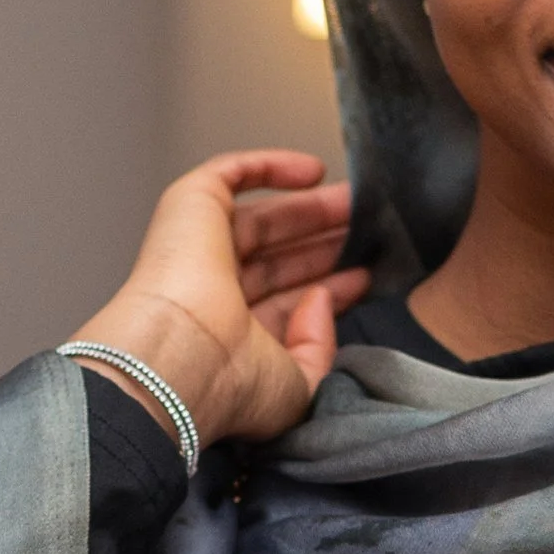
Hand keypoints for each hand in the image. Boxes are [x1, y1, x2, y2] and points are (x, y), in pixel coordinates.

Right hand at [67, 149, 368, 451]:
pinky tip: (314, 171)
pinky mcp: (190, 207)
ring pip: (264, 218)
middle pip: (279, 258)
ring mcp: (198, 248)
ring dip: (312, 209)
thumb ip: (318, 349)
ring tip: (360, 203)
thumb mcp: (297, 386)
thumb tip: (320, 299)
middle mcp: (210, 293)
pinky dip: (270, 167)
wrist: (182, 357)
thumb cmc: (229, 385)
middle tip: (370, 231)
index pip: (286, 303)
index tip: (365, 275)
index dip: (328, 287)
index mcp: (229, 338)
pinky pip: (231, 174)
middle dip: (325, 243)